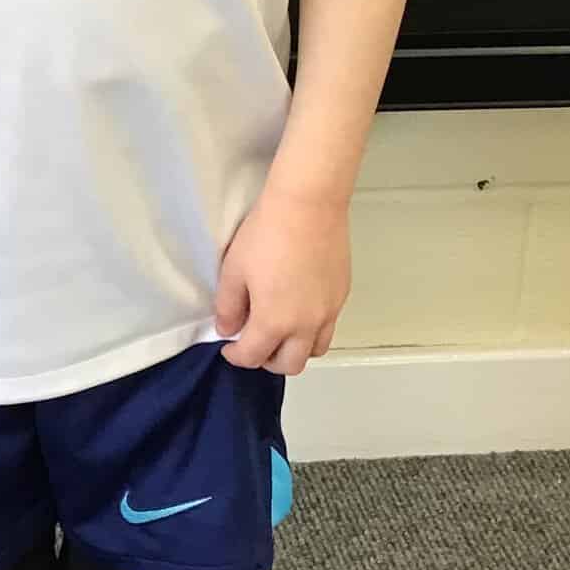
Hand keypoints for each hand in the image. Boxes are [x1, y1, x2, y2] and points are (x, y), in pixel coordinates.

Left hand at [214, 187, 349, 375]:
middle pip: (290, 365)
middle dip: (268, 361)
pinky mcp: (341, 294)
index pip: (253, 357)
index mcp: (275, 322)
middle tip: (254, 344)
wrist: (308, 204)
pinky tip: (299, 307)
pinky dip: (313, 329)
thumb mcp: (234, 270)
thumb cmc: (268, 233)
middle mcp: (306, 324)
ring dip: (296, 349)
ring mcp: (329, 310)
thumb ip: (228, 307)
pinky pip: (329, 325)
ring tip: (281, 331)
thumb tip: (228, 329)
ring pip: (315, 350)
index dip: (236, 356)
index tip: (229, 346)